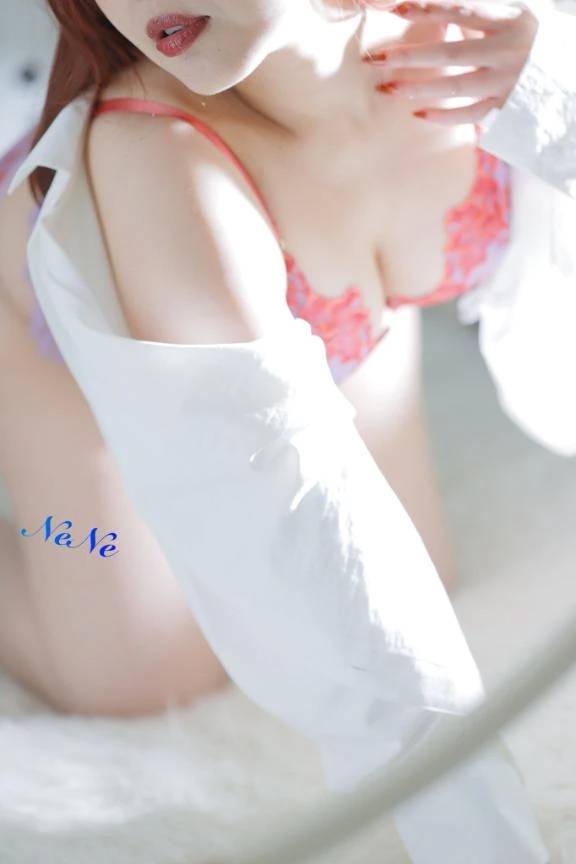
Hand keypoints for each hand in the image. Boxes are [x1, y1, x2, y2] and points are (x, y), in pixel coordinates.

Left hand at [361, 0, 539, 124]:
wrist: (569, 75)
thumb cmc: (537, 37)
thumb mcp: (518, 12)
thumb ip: (481, 12)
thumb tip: (437, 6)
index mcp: (512, 18)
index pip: (462, 10)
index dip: (429, 8)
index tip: (399, 8)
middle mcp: (510, 50)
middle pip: (451, 53)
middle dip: (412, 55)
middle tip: (381, 58)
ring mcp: (508, 81)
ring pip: (456, 87)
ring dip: (420, 88)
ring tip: (389, 88)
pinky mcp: (508, 108)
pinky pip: (469, 115)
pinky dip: (443, 115)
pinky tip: (418, 113)